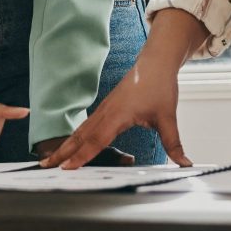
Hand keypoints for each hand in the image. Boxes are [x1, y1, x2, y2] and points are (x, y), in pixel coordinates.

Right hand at [41, 60, 189, 169]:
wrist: (155, 62)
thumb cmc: (159, 86)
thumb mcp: (168, 117)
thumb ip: (173, 144)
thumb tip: (185, 164)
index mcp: (118, 115)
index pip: (96, 140)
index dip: (81, 156)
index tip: (67, 168)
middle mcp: (106, 112)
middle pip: (80, 136)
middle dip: (63, 152)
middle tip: (45, 166)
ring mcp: (104, 109)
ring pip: (80, 130)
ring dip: (65, 145)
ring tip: (51, 159)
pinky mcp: (106, 108)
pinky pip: (86, 125)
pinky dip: (75, 137)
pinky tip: (70, 145)